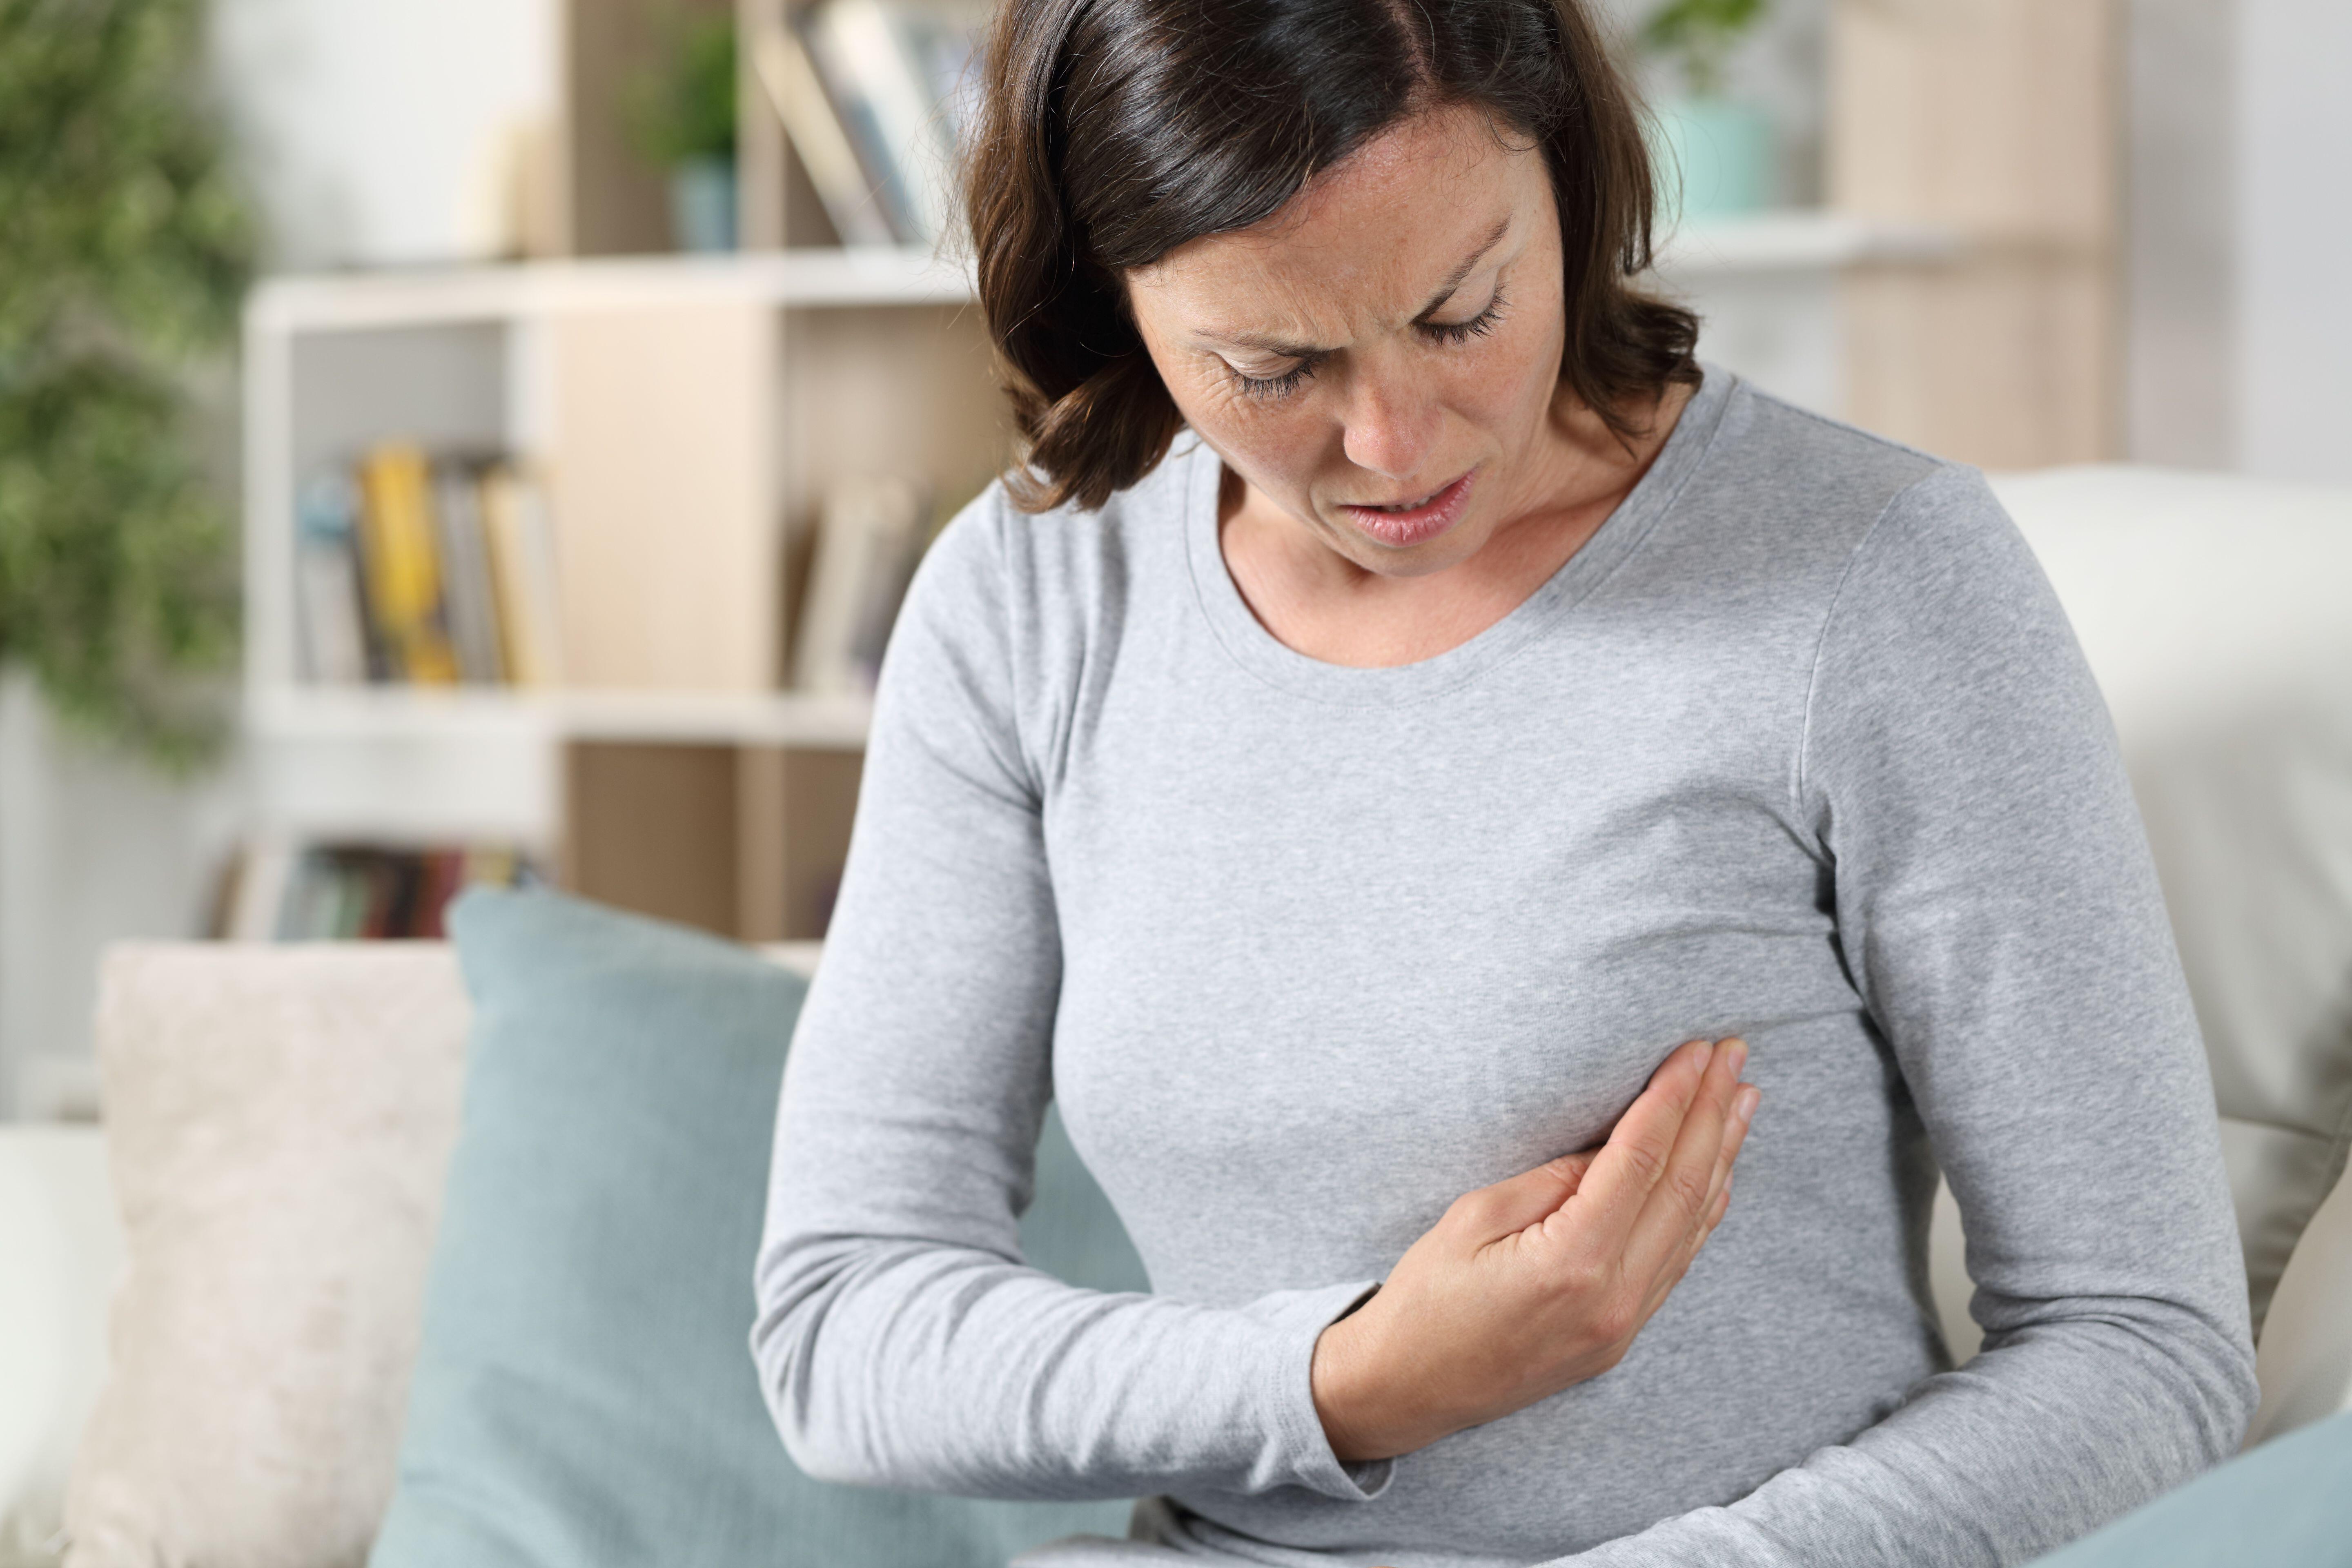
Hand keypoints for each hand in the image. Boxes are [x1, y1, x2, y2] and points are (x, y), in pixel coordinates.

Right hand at [1310, 1037, 1757, 1461]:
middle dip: (1713, 1114)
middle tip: (1735, 1055)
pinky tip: (1719, 1171)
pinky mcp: (1621, 1337)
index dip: (1673, 1098)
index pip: (1641, 1160)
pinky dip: (1703, 1208)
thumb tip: (1614, 1147)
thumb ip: (1554, 1181)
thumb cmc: (1426, 1300)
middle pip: (1682, 1188)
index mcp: (1572, 1262)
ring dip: (1722, 1156)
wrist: (1408, 1390)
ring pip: (1692, 1225)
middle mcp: (1614, 1298)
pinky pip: (1677, 1260)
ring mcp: (1624, 1325)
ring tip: (1743, 1099)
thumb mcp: (1474, 1218)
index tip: (1697, 1050)